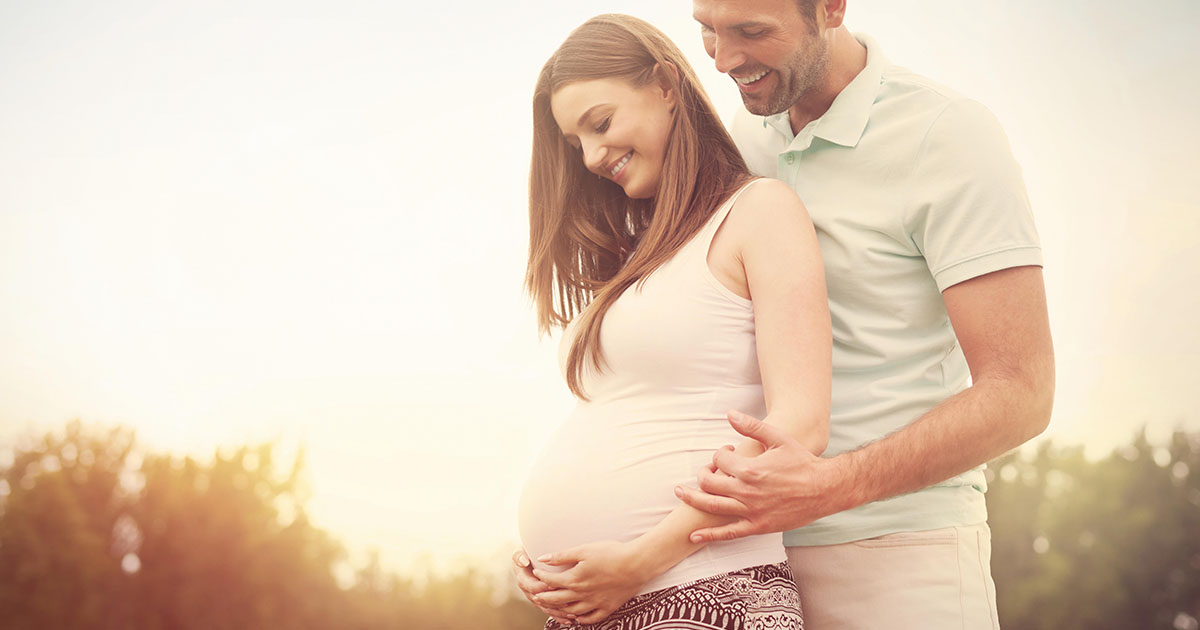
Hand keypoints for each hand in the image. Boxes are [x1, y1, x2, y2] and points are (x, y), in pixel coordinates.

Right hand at [511, 549, 575, 624]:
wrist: (527, 560)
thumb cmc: (526, 554)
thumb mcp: (520, 552)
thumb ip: (519, 556)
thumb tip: (524, 562)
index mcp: (523, 580)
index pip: (532, 586)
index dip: (542, 587)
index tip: (554, 585)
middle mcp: (529, 591)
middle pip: (541, 601)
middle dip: (554, 603)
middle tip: (567, 602)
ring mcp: (536, 598)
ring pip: (547, 608)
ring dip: (559, 612)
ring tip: (572, 615)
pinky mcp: (543, 602)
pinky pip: (551, 611)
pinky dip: (560, 617)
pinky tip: (570, 620)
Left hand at [531, 540, 649, 624]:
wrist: (636, 564)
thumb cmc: (611, 553)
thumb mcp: (584, 550)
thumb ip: (562, 556)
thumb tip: (542, 558)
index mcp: (574, 579)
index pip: (550, 581)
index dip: (541, 577)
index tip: (536, 572)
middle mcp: (582, 594)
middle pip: (557, 600)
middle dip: (544, 598)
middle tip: (536, 596)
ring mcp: (594, 603)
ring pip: (572, 612)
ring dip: (559, 610)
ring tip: (553, 607)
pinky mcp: (607, 607)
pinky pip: (591, 619)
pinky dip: (581, 620)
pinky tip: (577, 617)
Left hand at [675, 410, 844, 542]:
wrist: (824, 489)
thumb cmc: (801, 462)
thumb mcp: (778, 438)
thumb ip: (752, 426)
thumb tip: (729, 413)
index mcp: (750, 469)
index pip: (719, 459)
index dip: (719, 452)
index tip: (727, 451)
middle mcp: (746, 491)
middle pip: (709, 481)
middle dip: (703, 472)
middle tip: (706, 470)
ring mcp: (750, 511)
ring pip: (712, 506)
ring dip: (692, 498)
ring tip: (680, 493)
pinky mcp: (757, 527)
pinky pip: (728, 533)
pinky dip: (709, 535)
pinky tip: (694, 536)